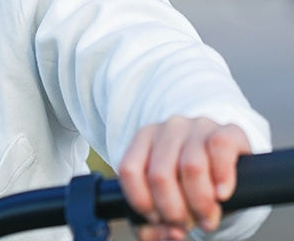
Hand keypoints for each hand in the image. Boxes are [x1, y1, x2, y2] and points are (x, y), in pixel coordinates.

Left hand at [118, 117, 250, 240]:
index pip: (129, 170)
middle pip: (160, 175)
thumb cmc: (188, 178)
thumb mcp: (166, 193)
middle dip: (173, 211)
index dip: (142, 203)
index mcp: (145, 138)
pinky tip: (222, 195)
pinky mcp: (228, 130)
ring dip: (200, 204)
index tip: (157, 220)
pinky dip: (222, 178)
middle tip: (185, 225)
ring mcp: (197, 126)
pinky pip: (220, 148)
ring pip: (191, 167)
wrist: (224, 156)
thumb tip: (161, 236)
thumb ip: (155, 219)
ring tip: (206, 218)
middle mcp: (168, 128)